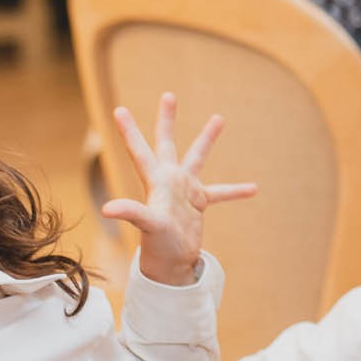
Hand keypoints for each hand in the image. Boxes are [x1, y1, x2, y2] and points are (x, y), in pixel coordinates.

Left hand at [101, 93, 256, 285]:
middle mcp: (168, 180)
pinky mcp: (198, 203)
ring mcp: (184, 190)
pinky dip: (235, 190)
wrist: (171, 265)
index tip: (118, 110)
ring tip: (219, 118)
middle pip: (167, 142)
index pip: (140, 150)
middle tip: (169, 95)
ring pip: (196, 158)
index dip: (129, 131)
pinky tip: (253, 188)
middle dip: (167, 119)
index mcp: (155, 180)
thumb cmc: (157, 245)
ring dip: (206, 139)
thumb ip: (131, 212)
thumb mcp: (148, 225)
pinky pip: (220, 193)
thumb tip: (107, 208)